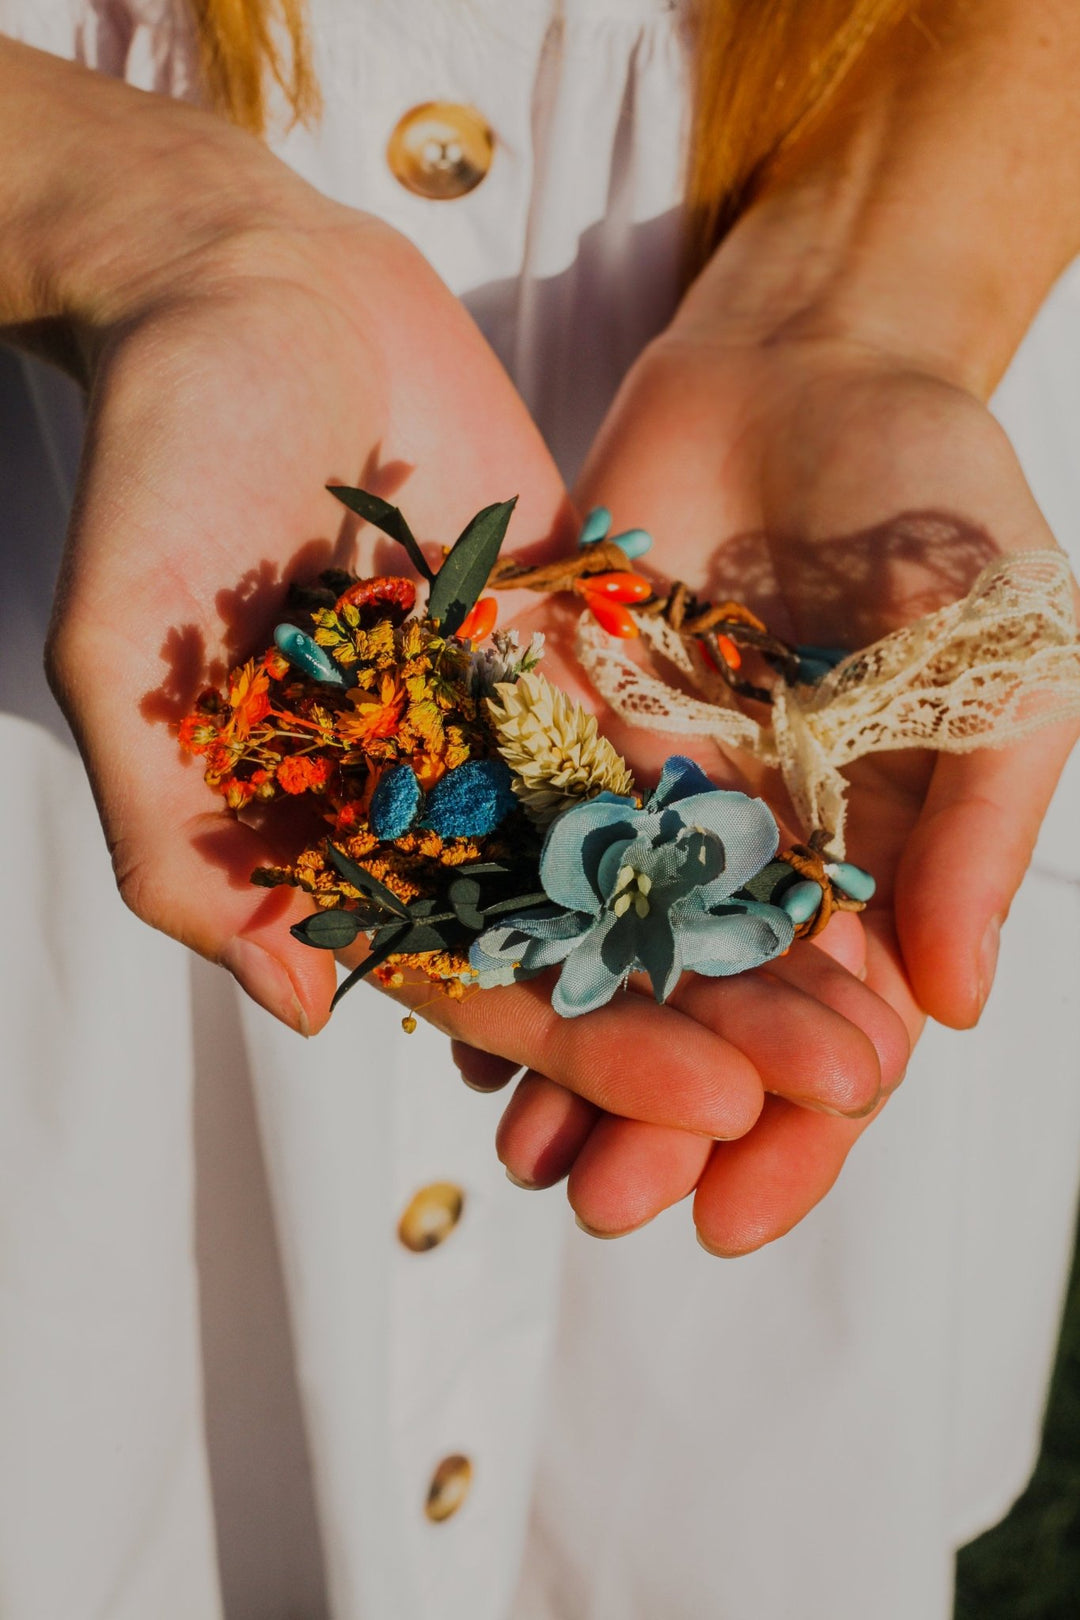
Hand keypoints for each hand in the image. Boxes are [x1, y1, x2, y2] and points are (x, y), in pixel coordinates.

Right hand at [33, 49, 903, 1156]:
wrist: (249, 290)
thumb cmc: (160, 467)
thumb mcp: (124, 662)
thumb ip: (185, 843)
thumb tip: (302, 1005)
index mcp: (331, 834)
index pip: (468, 973)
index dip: (586, 1048)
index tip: (709, 1104)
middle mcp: (430, 799)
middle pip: (581, 936)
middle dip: (704, 1017)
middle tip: (836, 1081)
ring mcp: (510, 718)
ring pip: (646, 848)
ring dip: (753, 936)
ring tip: (866, 1005)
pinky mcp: (572, 636)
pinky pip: (673, 725)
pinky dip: (757, 797)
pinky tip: (852, 857)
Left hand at [487, 315, 1072, 1250]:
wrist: (812, 364)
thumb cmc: (943, 507)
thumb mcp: (998, 669)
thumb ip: (976, 834)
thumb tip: (954, 1013)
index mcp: (874, 867)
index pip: (836, 1036)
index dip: (794, 1132)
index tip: (735, 1214)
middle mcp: (756, 855)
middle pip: (706, 1021)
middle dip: (660, 1120)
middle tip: (598, 1205)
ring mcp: (655, 799)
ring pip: (606, 959)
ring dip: (568, 1055)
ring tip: (518, 1147)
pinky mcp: (565, 732)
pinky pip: (523, 849)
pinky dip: (496, 927)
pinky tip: (452, 1004)